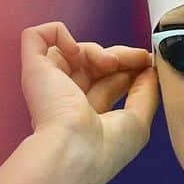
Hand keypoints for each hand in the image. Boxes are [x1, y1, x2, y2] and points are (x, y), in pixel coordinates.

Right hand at [19, 21, 159, 180]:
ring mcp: (49, 84)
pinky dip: (58, 33)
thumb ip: (146, 94)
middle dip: (120, 56)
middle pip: (93, 64)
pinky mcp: (34, 70)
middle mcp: (66, 99)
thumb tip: (150, 71)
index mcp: (87, 114)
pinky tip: (75, 50)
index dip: (129, 68)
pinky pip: (37, 36)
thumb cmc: (105, 148)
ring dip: (97, 50)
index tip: (148, 63)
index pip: (108, 81)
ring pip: (72, 50)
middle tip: (139, 57)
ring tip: (109, 63)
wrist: (75, 151)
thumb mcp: (138, 121)